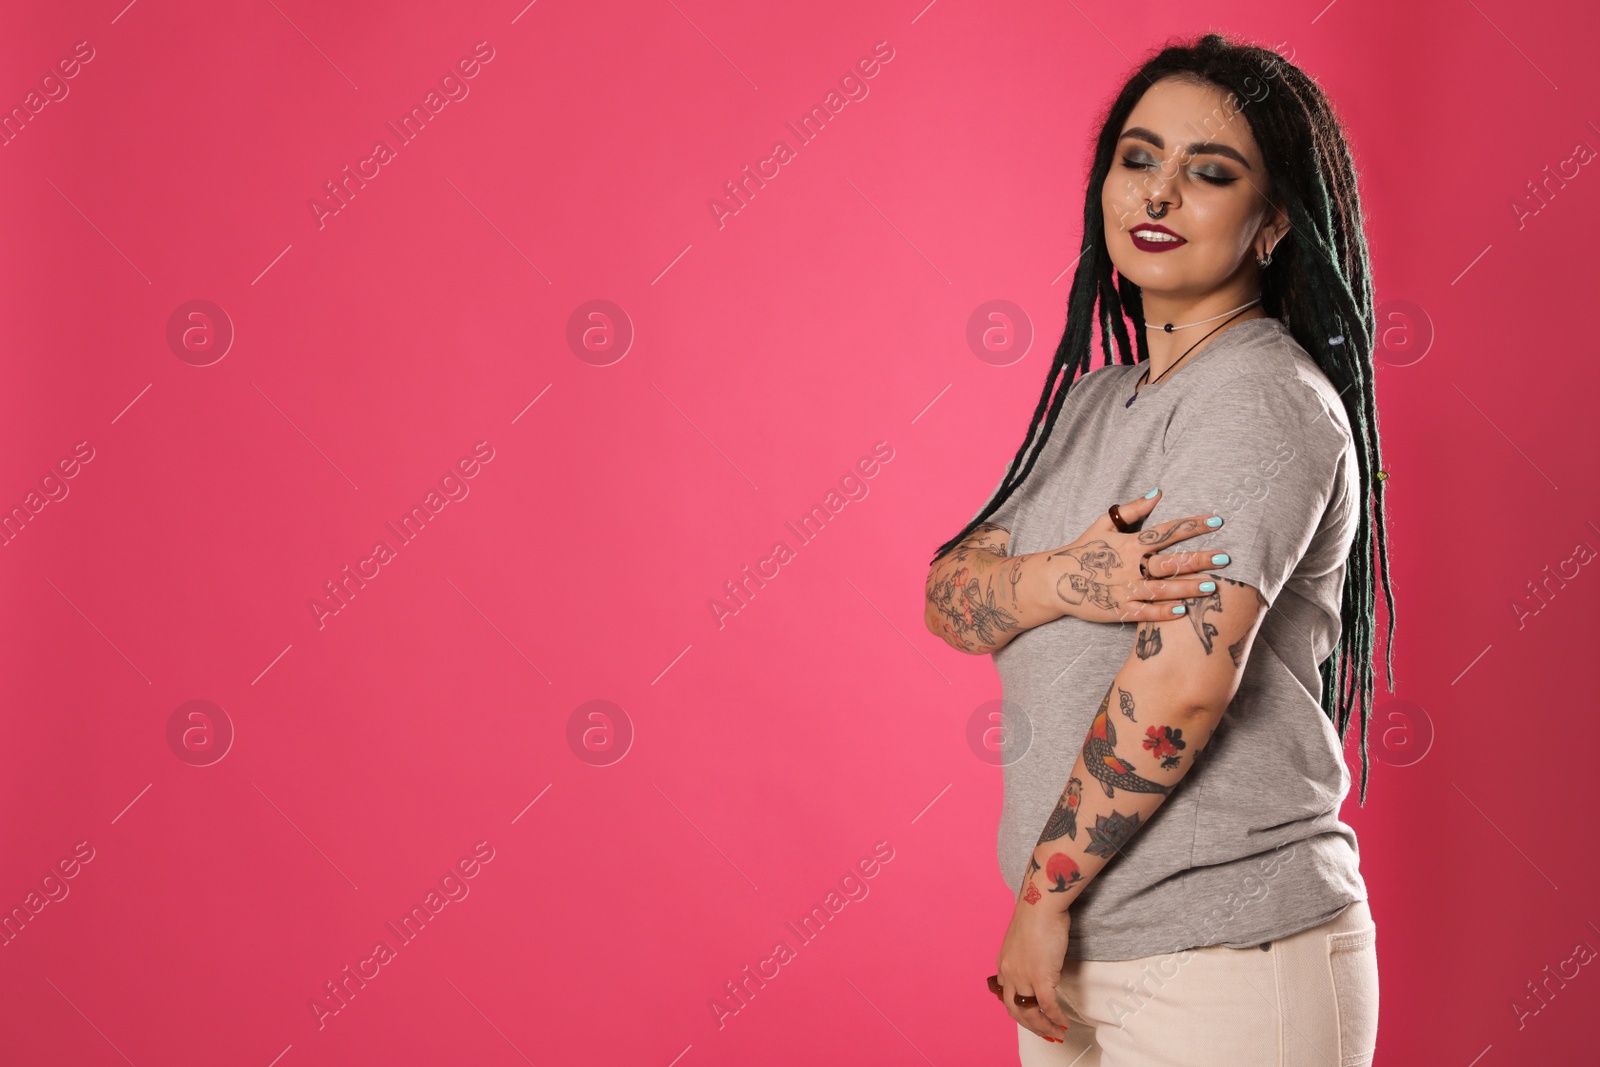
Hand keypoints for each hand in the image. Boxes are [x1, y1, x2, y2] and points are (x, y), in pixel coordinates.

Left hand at [994, 889, 1074, 1041]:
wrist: (1041, 905)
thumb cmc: (1036, 915)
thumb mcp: (1023, 939)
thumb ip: (1027, 956)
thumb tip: (1041, 966)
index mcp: (1004, 964)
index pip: (1006, 996)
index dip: (1019, 1011)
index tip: (1031, 1019)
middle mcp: (1010, 973)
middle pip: (1015, 1010)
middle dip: (1031, 1026)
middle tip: (1046, 1034)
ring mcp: (1024, 977)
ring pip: (1031, 1013)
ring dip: (1044, 1027)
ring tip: (1057, 1033)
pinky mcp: (1041, 977)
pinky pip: (1047, 1006)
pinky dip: (1055, 1018)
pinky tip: (1063, 1023)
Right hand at [1042, 489, 1228, 623]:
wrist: (1054, 580)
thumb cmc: (1083, 550)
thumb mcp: (1104, 524)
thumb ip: (1132, 510)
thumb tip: (1158, 492)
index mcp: (1129, 543)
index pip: (1166, 531)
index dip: (1192, 525)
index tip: (1217, 520)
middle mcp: (1130, 566)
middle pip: (1169, 561)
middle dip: (1198, 559)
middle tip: (1224, 557)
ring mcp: (1124, 589)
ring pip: (1162, 588)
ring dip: (1188, 587)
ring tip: (1213, 586)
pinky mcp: (1118, 610)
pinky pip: (1144, 612)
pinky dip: (1163, 612)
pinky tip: (1183, 611)